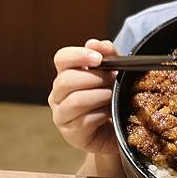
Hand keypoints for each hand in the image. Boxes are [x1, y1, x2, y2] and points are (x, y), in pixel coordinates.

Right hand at [48, 39, 119, 153]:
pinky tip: (110, 113)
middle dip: (95, 79)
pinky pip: (85, 120)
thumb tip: (96, 43)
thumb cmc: (113, 97)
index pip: (62, 58)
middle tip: (113, 81)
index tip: (99, 59)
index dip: (79, 55)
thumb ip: (109, 55)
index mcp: (67, 74)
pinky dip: (102, 114)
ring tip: (113, 96)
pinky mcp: (71, 134)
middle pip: (66, 80)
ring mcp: (61, 115)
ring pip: (75, 100)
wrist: (119, 128)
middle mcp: (58, 94)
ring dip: (100, 96)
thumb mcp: (115, 72)